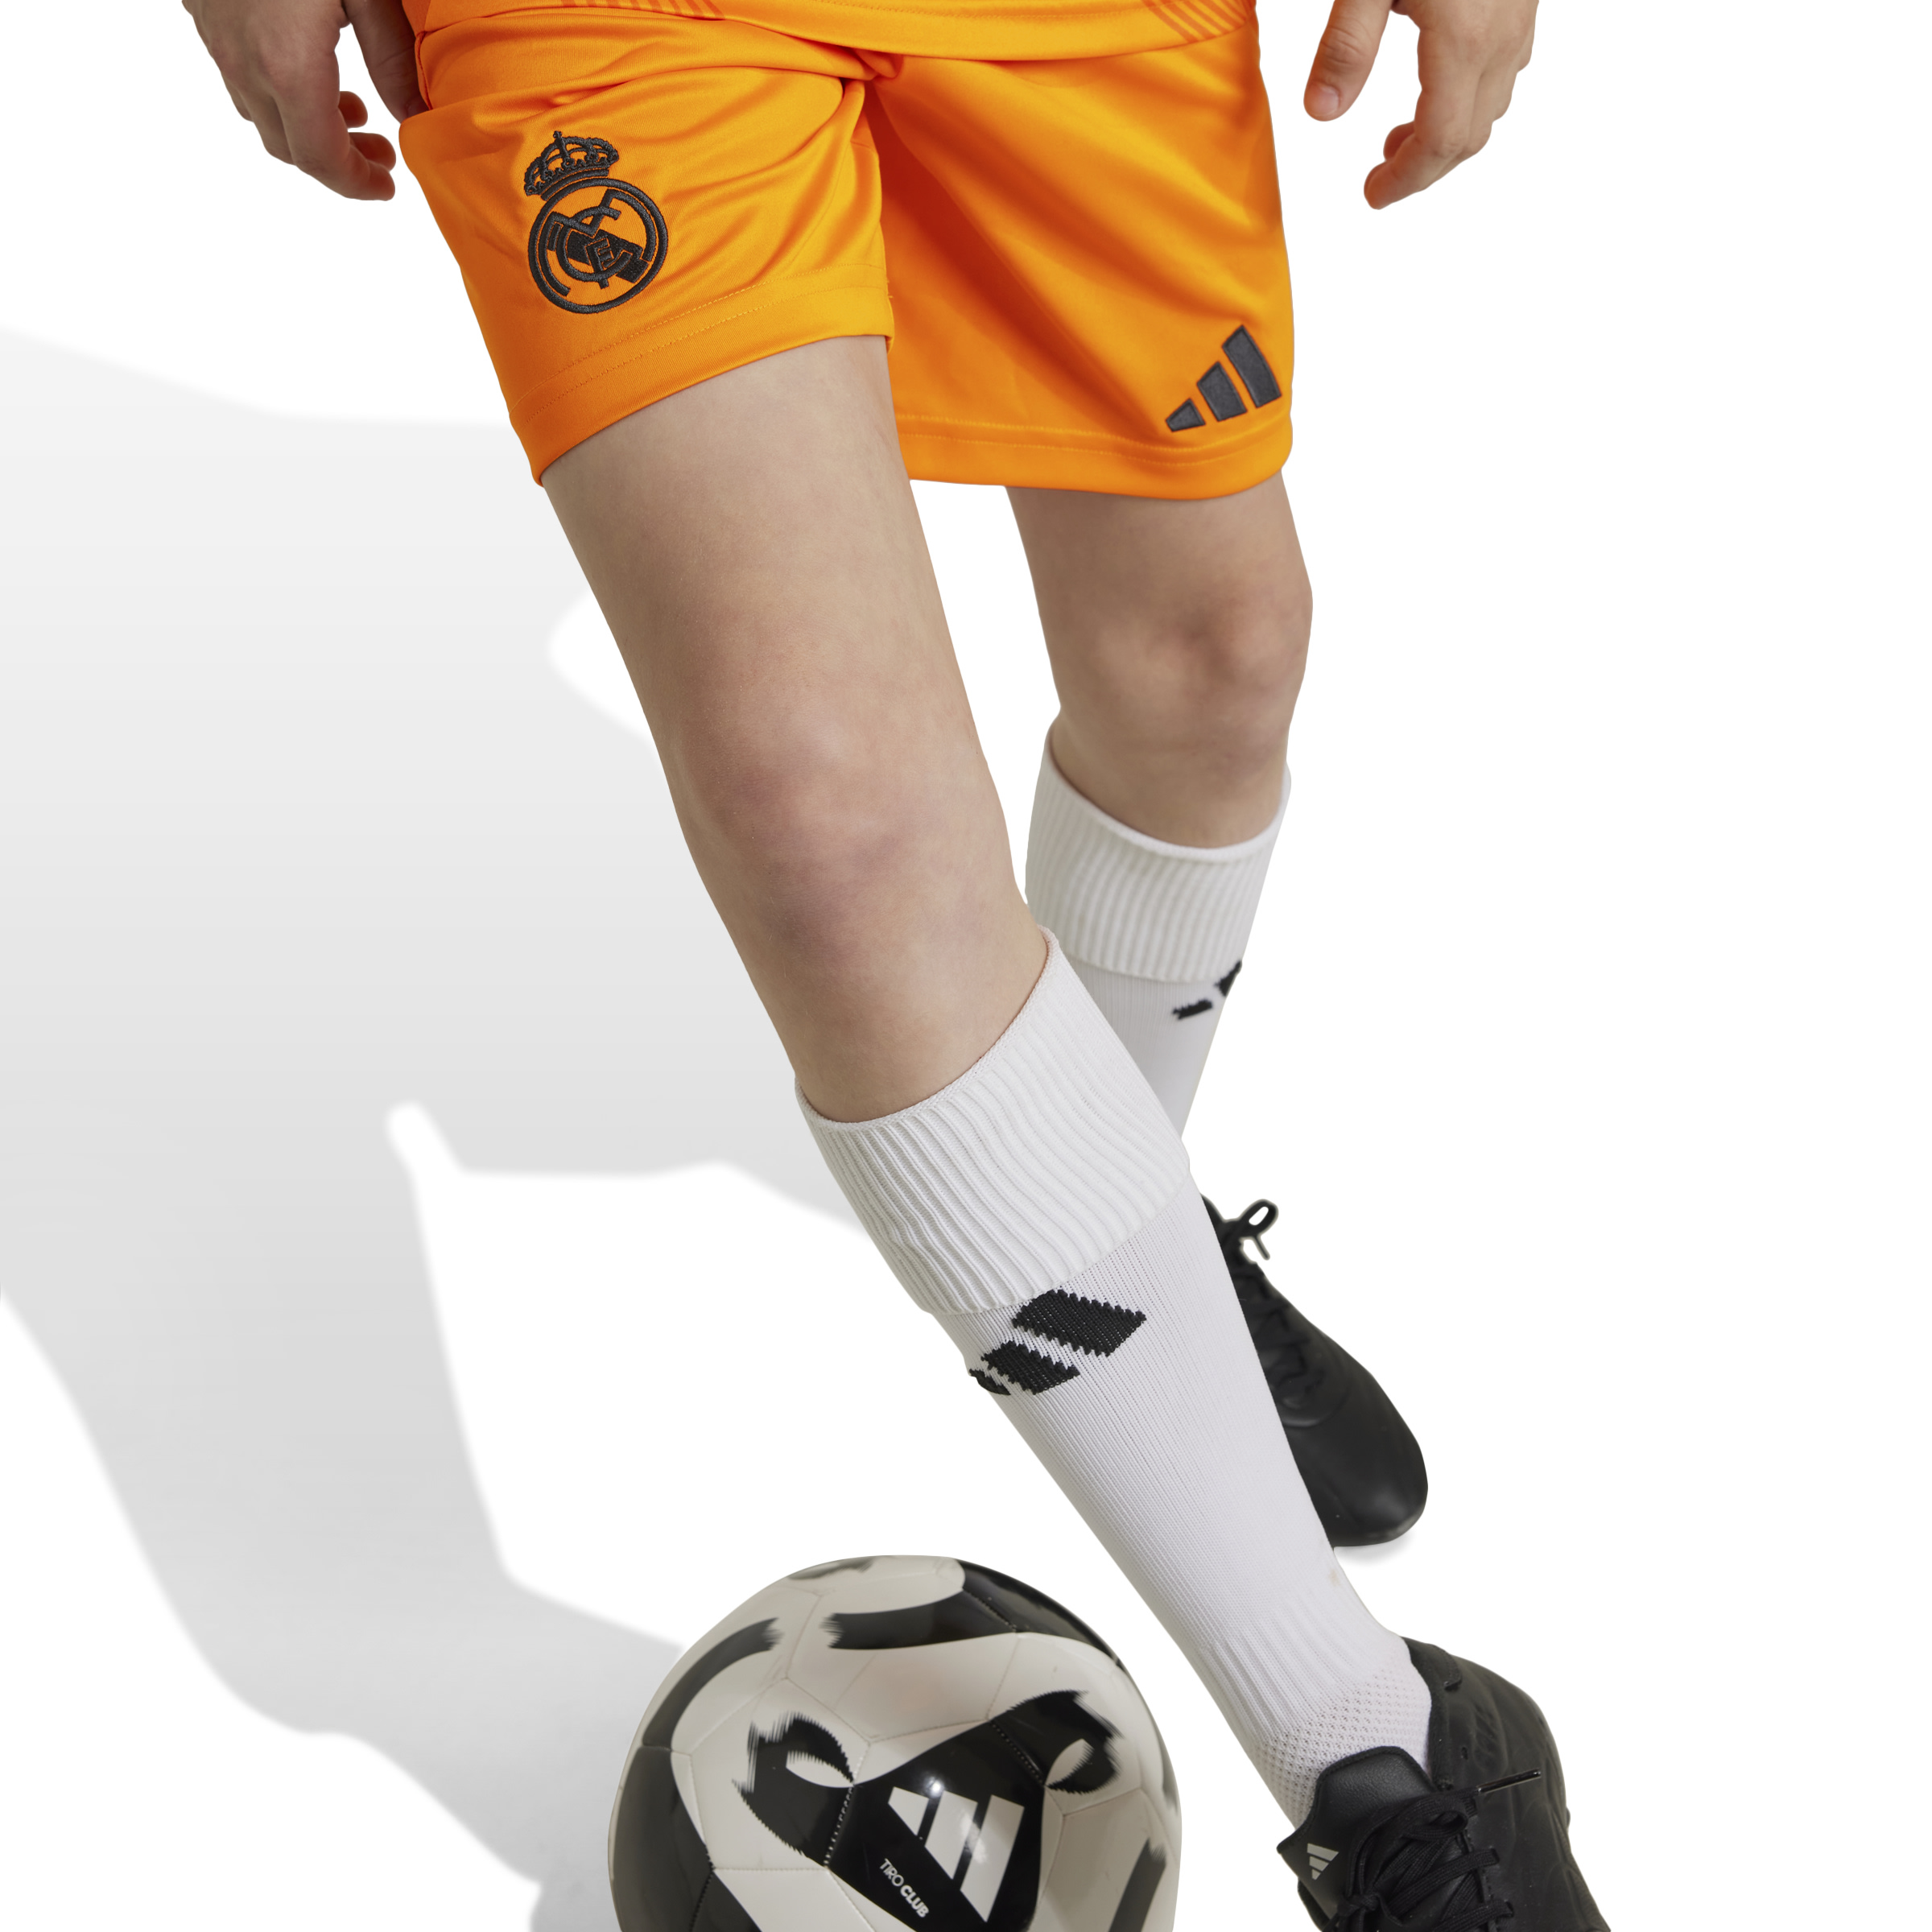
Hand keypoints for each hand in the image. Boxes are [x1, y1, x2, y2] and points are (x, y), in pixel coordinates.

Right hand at [183, 0, 425, 199]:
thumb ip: (392, 58)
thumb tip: (418, 114)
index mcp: (287, 66)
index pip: (321, 159)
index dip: (357, 185)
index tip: (388, 185)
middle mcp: (243, 63)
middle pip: (288, 147)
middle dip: (338, 163)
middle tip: (381, 154)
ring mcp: (218, 39)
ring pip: (260, 113)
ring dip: (307, 125)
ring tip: (353, 110)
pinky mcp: (204, 13)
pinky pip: (239, 74)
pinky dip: (279, 92)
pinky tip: (309, 67)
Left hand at [1304, 0, 1535, 208]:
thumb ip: (1346, 45)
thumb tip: (1321, 114)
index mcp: (1462, 41)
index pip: (1440, 142)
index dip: (1406, 180)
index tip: (1373, 195)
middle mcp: (1502, 37)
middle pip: (1471, 136)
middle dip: (1426, 167)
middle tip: (1380, 175)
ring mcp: (1520, 16)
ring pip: (1493, 103)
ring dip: (1449, 132)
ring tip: (1400, 133)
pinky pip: (1506, 66)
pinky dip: (1471, 94)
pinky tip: (1439, 79)